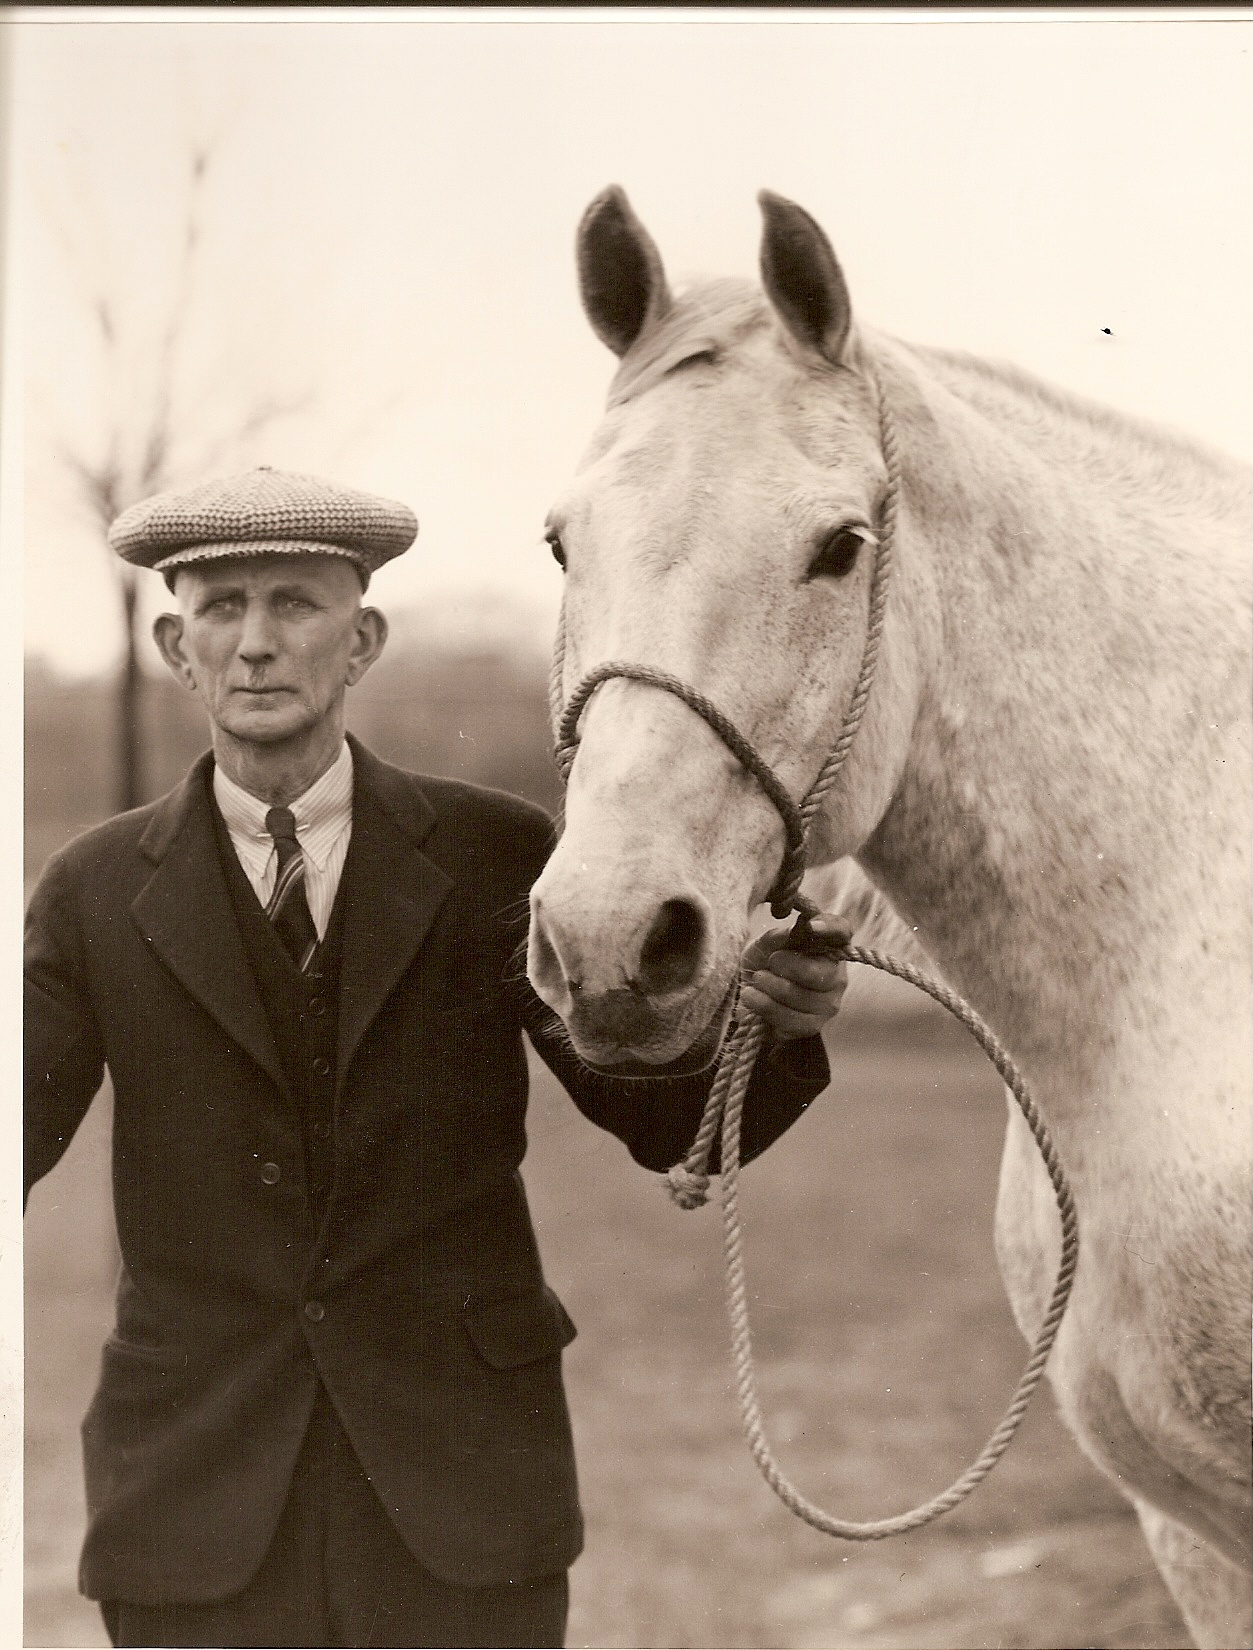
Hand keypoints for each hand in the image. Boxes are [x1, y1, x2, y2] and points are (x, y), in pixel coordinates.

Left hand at [738, 914, 850, 1040]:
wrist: (750, 995)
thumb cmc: (764, 963)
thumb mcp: (767, 943)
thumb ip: (783, 935)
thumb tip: (803, 928)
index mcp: (827, 945)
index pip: (841, 931)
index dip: (830, 928)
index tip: (811, 926)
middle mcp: (835, 975)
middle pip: (821, 973)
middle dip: (787, 967)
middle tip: (768, 964)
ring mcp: (828, 1003)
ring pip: (802, 998)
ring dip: (770, 987)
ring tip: (757, 980)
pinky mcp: (813, 1025)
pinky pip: (791, 1020)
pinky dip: (765, 1006)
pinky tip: (753, 997)